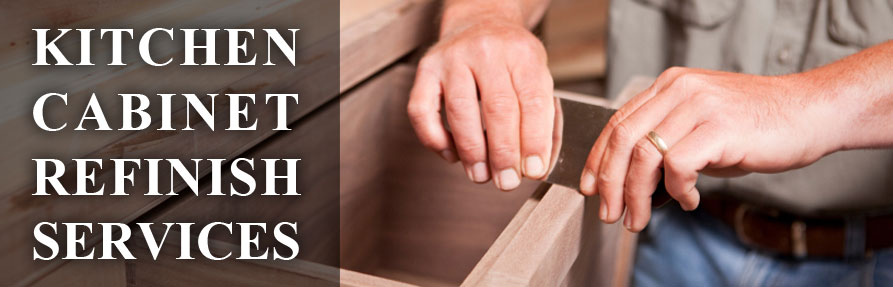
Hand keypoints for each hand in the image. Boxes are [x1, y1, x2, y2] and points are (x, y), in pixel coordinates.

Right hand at [407, 15, 553, 190]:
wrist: (480, 22)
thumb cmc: (511, 58)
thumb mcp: (537, 73)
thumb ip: (540, 114)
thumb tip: (535, 164)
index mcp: (522, 53)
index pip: (532, 102)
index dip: (534, 141)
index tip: (534, 170)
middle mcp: (486, 52)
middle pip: (497, 108)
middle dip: (503, 154)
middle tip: (506, 182)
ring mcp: (452, 59)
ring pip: (460, 111)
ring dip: (471, 151)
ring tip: (480, 175)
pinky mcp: (426, 69)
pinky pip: (422, 109)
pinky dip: (434, 138)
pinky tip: (450, 155)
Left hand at [580, 67, 838, 231]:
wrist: (810, 112)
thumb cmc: (756, 124)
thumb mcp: (700, 125)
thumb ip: (666, 142)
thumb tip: (630, 182)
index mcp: (669, 85)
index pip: (618, 122)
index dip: (598, 158)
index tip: (589, 187)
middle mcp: (678, 89)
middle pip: (623, 140)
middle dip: (609, 183)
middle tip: (610, 214)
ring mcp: (698, 106)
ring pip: (644, 156)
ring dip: (636, 196)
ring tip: (639, 218)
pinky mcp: (719, 128)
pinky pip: (677, 166)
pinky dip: (677, 190)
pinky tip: (688, 200)